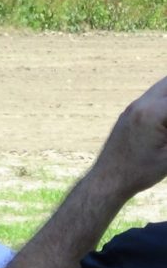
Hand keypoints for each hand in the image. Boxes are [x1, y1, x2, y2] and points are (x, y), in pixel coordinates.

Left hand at [92, 76, 166, 197]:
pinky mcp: (129, 113)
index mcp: (153, 113)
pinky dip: (165, 101)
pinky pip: (153, 98)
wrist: (107, 179)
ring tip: (166, 129)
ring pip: (162, 87)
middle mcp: (140, 104)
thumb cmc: (140, 171)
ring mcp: (132, 107)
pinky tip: (164, 124)